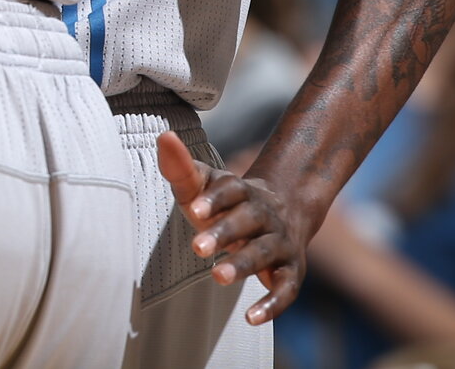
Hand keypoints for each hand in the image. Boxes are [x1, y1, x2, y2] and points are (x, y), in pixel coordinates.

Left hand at [158, 130, 306, 325]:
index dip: (214, 198)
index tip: (194, 209)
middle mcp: (265, 215)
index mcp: (243, 191)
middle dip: (224, 233)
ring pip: (265, 252)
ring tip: (217, 277)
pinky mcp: (291, 272)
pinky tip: (251, 318)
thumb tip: (163, 136)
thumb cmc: (227, 203)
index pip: (230, 189)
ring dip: (244, 264)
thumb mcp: (204, 185)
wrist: (283, 212)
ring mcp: (281, 243)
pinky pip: (287, 289)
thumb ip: (182, 167)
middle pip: (248, 220)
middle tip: (196, 248)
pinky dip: (273, 305)